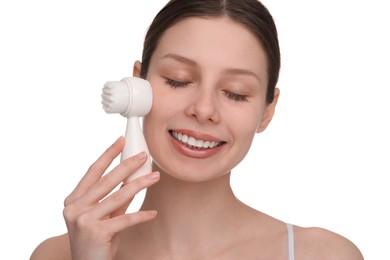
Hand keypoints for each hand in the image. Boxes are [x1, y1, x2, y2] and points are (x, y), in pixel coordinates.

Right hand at [63, 137, 158, 259]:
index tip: (120, 141)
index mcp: (74, 200)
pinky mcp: (96, 232)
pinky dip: (141, 216)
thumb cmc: (96, 240)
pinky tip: (153, 213)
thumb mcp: (104, 216)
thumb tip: (133, 179)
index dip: (108, 155)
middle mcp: (75, 207)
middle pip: (106, 181)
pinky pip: (124, 219)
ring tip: (155, 176)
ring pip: (118, 197)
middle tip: (144, 155)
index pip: (93, 172)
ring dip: (139, 185)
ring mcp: (84, 220)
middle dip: (127, 165)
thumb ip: (116, 199)